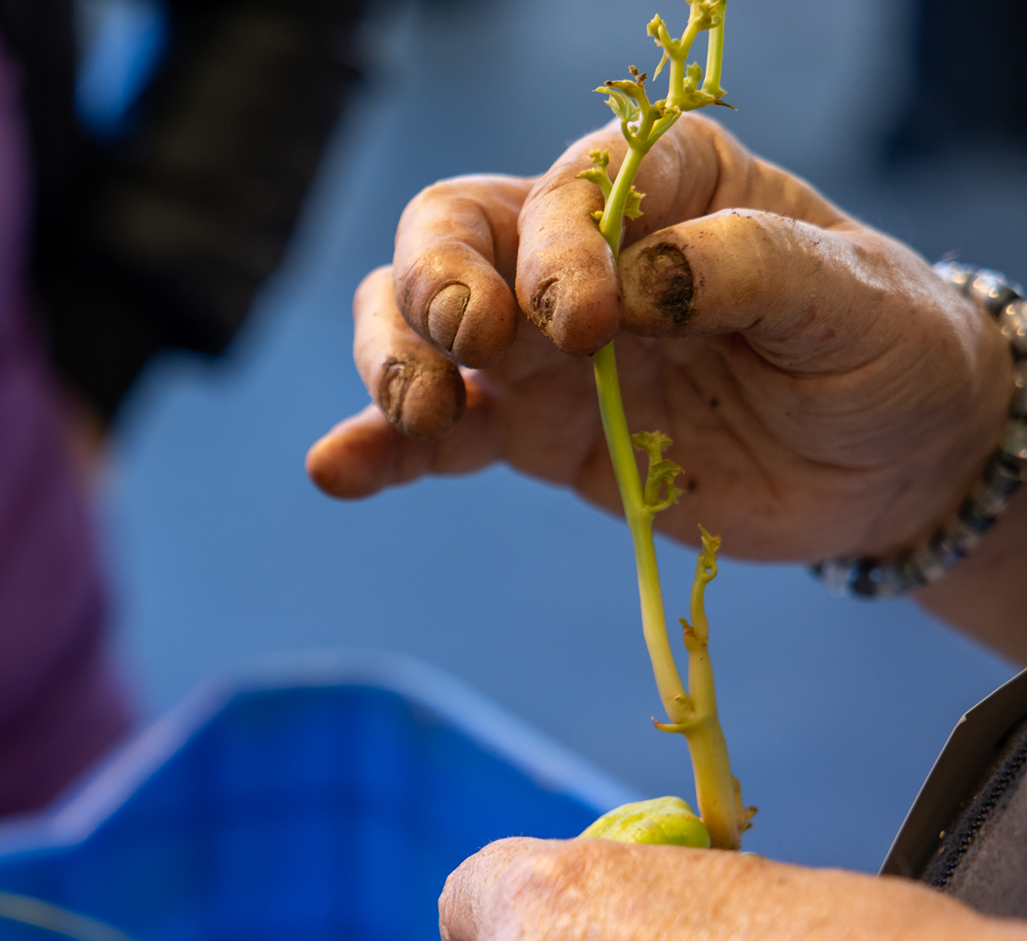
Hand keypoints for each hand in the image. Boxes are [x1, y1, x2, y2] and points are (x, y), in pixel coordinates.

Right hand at [305, 117, 1014, 567]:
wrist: (888, 460)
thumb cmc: (879, 348)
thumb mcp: (849, 295)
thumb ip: (749, 266)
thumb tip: (640, 281)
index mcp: (660, 187)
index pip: (568, 190)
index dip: (556, 246)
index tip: (588, 322)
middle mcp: (576, 254)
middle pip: (451, 236)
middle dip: (438, 284)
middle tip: (472, 346)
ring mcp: (538, 349)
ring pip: (416, 325)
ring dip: (391, 359)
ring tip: (417, 412)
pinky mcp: (528, 433)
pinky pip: (433, 437)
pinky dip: (375, 452)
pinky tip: (337, 471)